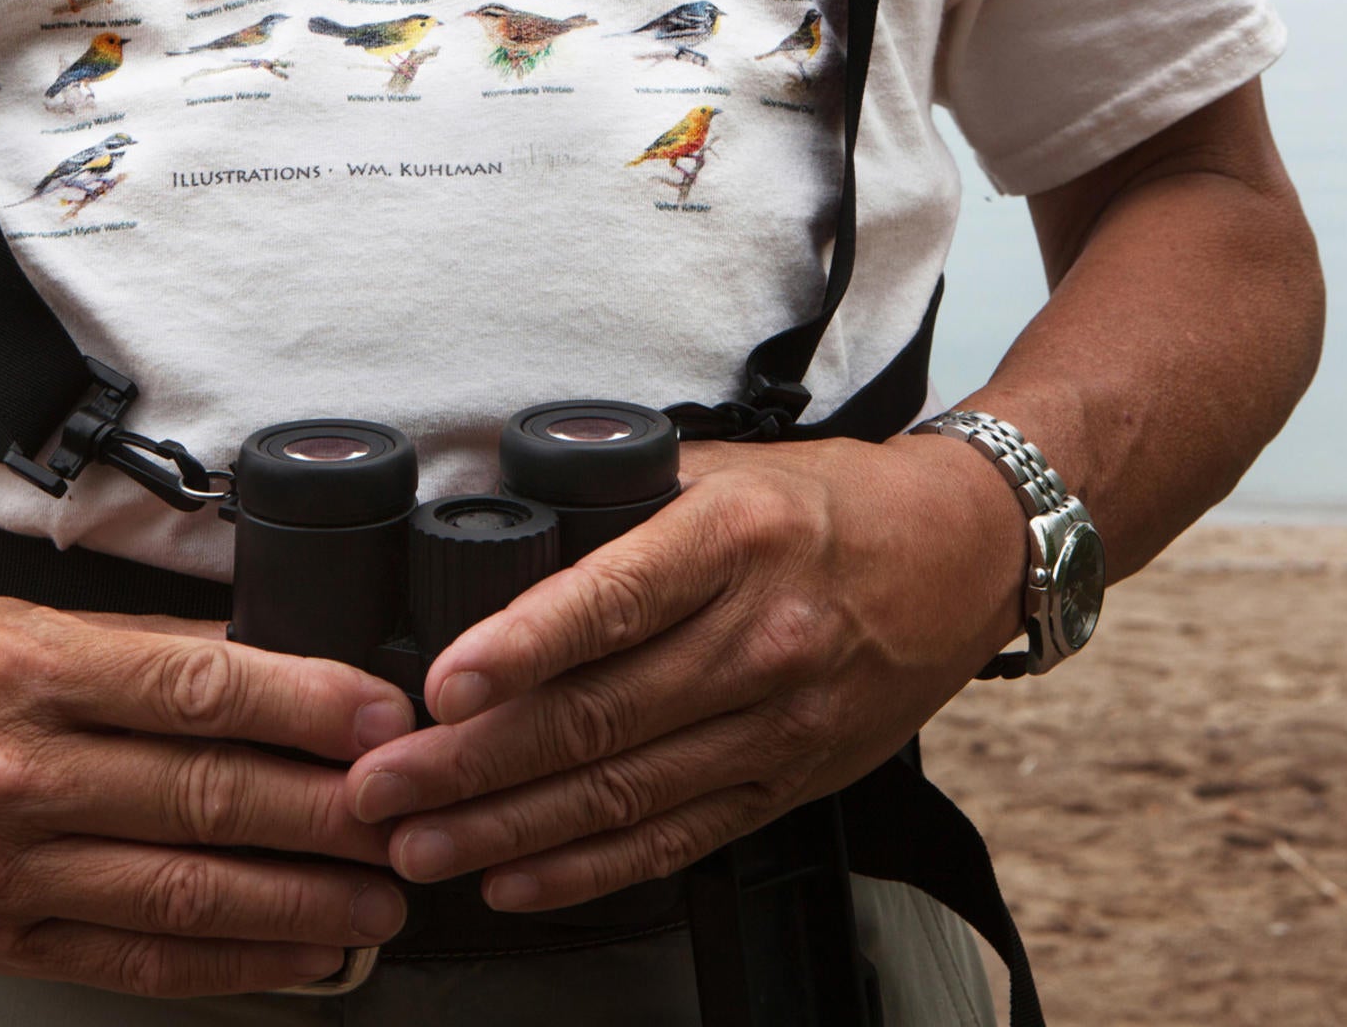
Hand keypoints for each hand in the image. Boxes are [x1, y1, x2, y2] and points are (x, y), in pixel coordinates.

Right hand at [0, 597, 415, 996]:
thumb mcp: (43, 622)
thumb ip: (163, 650)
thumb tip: (299, 672)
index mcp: (26, 670)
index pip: (194, 691)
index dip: (303, 707)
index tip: (382, 718)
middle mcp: (7, 772)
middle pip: (202, 798)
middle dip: (327, 813)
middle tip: (408, 815)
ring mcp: (0, 869)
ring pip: (182, 892)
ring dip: (301, 902)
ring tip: (379, 896)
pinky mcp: (2, 939)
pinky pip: (141, 959)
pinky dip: (236, 961)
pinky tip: (304, 951)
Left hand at [341, 432, 1023, 909]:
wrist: (966, 555)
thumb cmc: (823, 503)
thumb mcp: (720, 467)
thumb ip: (615, 501)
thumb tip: (490, 522)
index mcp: (734, 538)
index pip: (616, 600)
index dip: (522, 648)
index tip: (441, 684)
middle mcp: (762, 635)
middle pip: (599, 716)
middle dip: (471, 763)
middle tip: (380, 786)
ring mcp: (780, 720)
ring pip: (624, 792)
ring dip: (506, 828)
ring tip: (417, 847)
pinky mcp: (790, 781)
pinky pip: (676, 839)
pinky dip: (588, 869)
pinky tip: (513, 879)